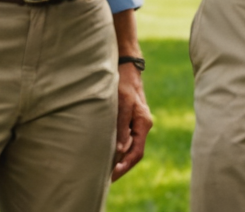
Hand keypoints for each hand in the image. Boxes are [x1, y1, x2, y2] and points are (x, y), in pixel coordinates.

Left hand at [110, 62, 152, 180]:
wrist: (125, 65)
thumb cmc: (124, 82)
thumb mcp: (123, 103)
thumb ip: (121, 126)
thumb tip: (118, 150)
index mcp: (143, 123)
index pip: (136, 153)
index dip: (124, 166)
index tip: (111, 176)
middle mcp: (141, 126)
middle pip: (132, 153)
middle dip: (119, 166)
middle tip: (103, 179)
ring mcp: (135, 123)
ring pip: (126, 147)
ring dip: (116, 158)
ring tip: (101, 169)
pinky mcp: (127, 119)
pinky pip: (122, 138)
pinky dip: (114, 148)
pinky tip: (103, 152)